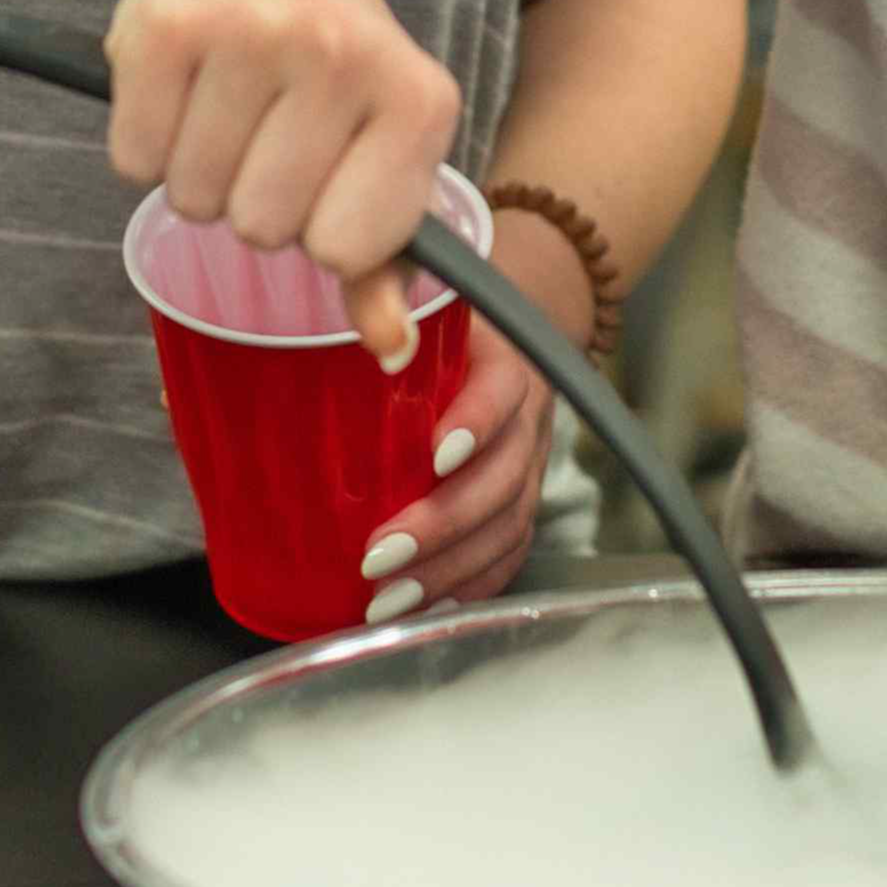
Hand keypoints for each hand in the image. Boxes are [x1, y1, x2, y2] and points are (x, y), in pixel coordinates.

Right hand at [106, 0, 461, 363]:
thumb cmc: (331, 67)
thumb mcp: (382, 149)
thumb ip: (386, 258)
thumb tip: (390, 352)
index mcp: (418, 98)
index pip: (347, 252)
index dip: (324, 230)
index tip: (327, 176)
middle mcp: (342, 54)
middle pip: (263, 231)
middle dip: (255, 201)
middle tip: (268, 133)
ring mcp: (253, 31)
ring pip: (192, 201)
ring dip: (199, 174)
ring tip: (228, 108)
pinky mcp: (166, 24)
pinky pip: (132, 163)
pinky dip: (145, 144)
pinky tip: (182, 89)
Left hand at [349, 220, 577, 616]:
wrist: (494, 332)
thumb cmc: (431, 312)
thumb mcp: (405, 279)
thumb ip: (376, 291)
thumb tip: (359, 342)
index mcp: (504, 360)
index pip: (502, 393)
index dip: (477, 424)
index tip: (434, 453)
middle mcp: (527, 419)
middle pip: (505, 479)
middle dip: (445, 523)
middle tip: (378, 554)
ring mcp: (527, 467)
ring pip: (508, 526)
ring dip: (449, 569)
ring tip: (387, 598)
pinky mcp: (518, 503)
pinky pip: (509, 554)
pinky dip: (470, 586)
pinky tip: (424, 608)